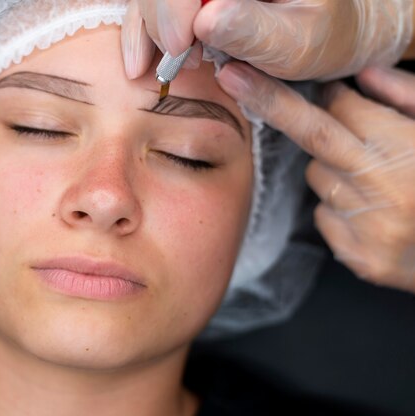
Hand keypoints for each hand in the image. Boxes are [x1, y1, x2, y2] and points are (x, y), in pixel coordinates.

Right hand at [121, 0, 412, 80]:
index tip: (180, 47)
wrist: (327, 28)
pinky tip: (141, 59)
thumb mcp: (298, 42)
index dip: (175, 4)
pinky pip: (153, 2)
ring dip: (148, 26)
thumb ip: (254, 31)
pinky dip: (143, 29)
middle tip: (175, 61)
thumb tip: (204, 20)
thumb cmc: (321, 37)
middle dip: (160, 17)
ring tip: (160, 65)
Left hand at [216, 62, 414, 292]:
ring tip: (377, 181)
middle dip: (269, 101)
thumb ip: (407, 99)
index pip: (344, 108)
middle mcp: (383, 187)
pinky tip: (375, 213)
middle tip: (237, 79)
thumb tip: (362, 74)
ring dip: (333, 169)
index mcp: (407, 150)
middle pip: (312, 134)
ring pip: (318, 178)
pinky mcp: (360, 258)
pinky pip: (326, 216)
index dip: (329, 94)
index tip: (318, 87)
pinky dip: (340, 207)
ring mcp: (367, 227)